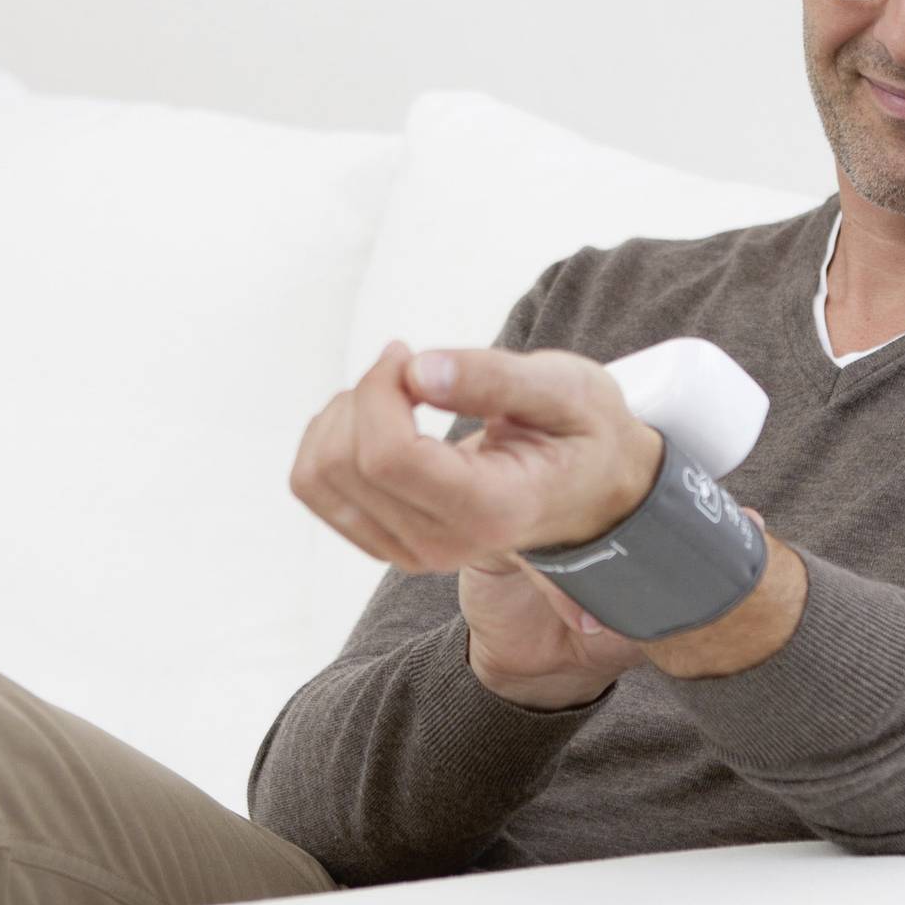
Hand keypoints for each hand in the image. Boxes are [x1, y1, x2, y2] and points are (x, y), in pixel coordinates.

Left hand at [291, 340, 662, 574]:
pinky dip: (331, 438)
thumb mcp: (565, 389)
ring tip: (396, 394)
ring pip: (318, 476)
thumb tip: (418, 370)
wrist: (588, 488)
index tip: (408, 354)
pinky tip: (379, 419)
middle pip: (345, 464)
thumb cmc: (580, 432)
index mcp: (490, 511)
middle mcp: (442, 544)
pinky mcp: (384, 540)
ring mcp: (408, 550)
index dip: (380, 390)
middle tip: (407, 365)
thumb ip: (495, 378)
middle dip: (363, 394)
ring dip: (343, 415)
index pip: (389, 457)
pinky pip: (316, 487)